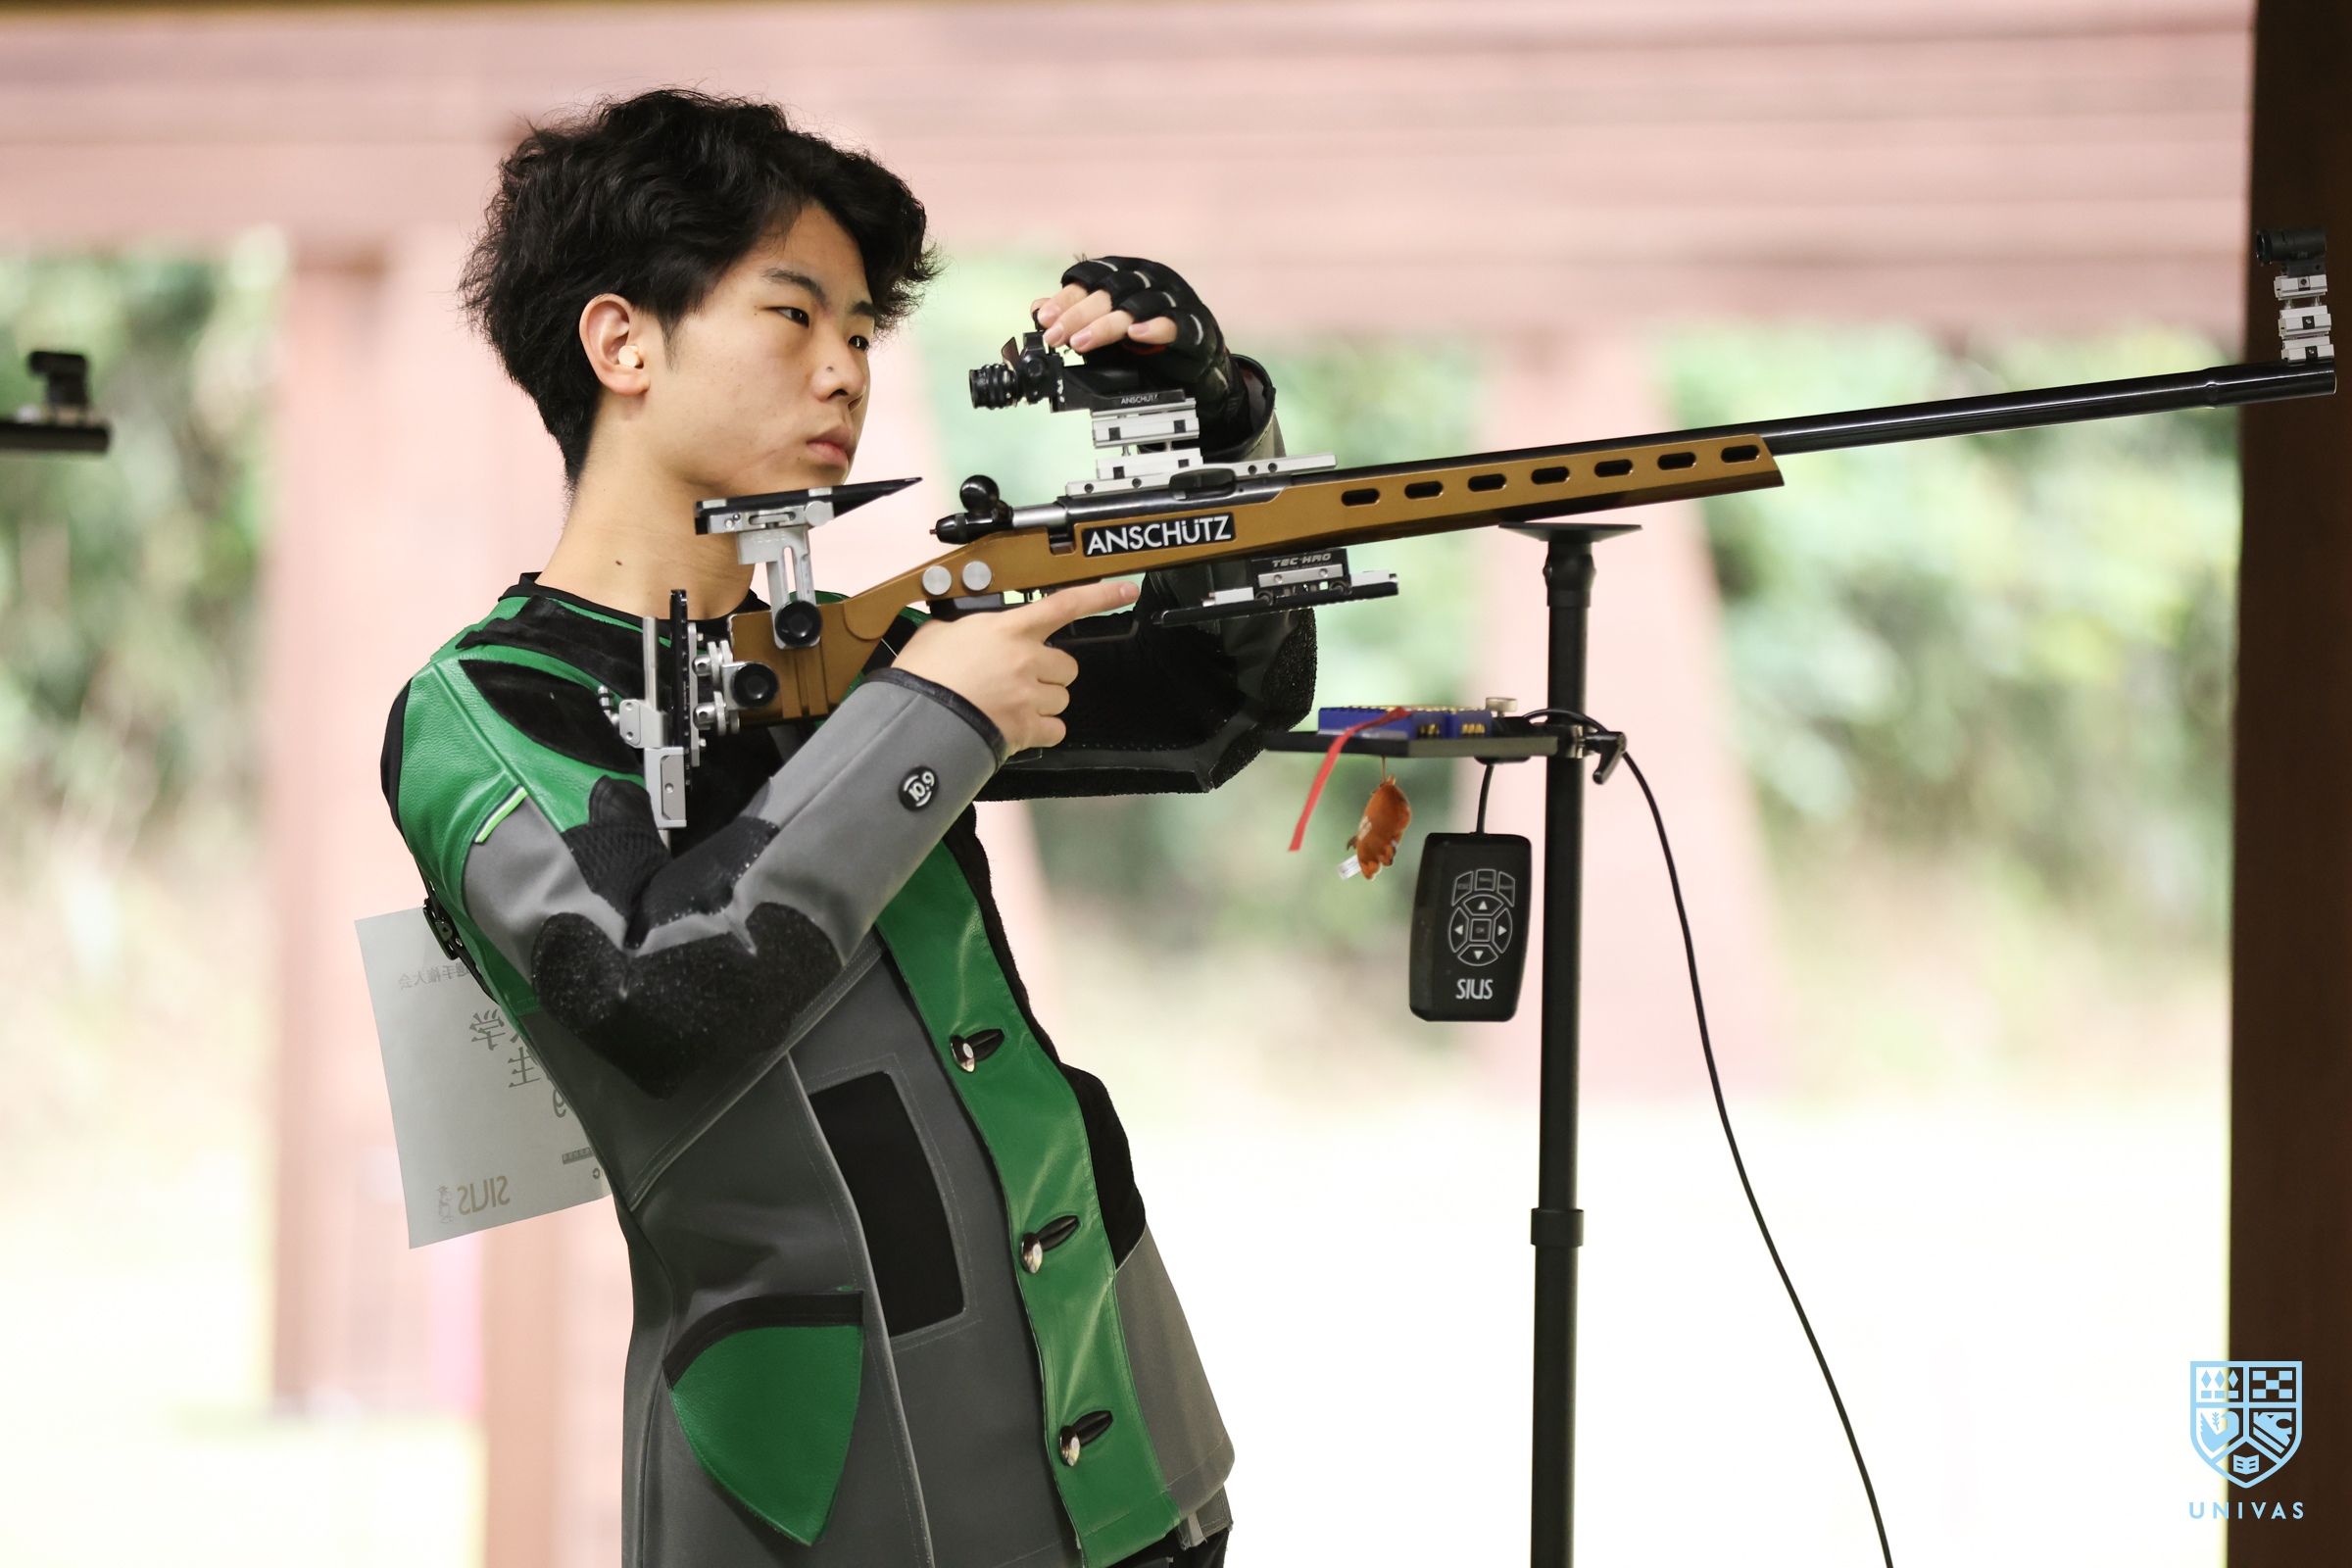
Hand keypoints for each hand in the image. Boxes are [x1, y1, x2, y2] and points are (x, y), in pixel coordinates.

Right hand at [892, 580, 1139, 752]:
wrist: (916, 717)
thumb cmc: (923, 674)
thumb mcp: (940, 632)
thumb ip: (965, 628)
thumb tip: (963, 633)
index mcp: (1009, 628)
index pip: (1065, 604)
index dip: (1101, 595)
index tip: (1126, 589)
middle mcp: (1027, 659)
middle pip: (1067, 666)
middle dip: (1049, 673)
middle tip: (1020, 679)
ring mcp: (1029, 695)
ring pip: (1061, 699)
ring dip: (1043, 701)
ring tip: (1010, 703)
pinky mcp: (1026, 728)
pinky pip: (1055, 729)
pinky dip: (1042, 730)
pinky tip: (1017, 725)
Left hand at [1031, 257, 1250, 446]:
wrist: (1197, 367)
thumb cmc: (1148, 343)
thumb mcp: (1104, 331)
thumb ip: (1074, 317)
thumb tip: (1037, 307)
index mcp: (1125, 274)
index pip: (1090, 278)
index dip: (1065, 298)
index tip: (1044, 319)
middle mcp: (1148, 279)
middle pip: (1108, 290)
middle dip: (1077, 313)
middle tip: (1055, 337)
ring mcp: (1173, 300)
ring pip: (1135, 305)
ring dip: (1105, 324)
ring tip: (1081, 343)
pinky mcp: (1194, 325)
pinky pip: (1174, 323)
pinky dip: (1154, 327)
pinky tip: (1135, 334)